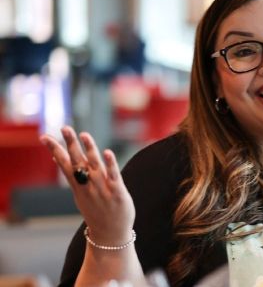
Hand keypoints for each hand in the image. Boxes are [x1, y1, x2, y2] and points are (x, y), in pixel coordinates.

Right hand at [40, 126, 134, 246]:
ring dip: (89, 150)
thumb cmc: (96, 211)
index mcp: (78, 186)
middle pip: (77, 162)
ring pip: (95, 166)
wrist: (110, 234)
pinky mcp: (117, 192)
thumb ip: (72, 176)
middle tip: (64, 128)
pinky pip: (113, 176)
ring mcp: (102, 189)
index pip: (64, 165)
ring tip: (84, 135)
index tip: (44, 137)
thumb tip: (58, 159)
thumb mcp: (79, 194)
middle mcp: (88, 186)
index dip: (55, 150)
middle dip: (70, 144)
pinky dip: (110, 164)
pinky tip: (107, 152)